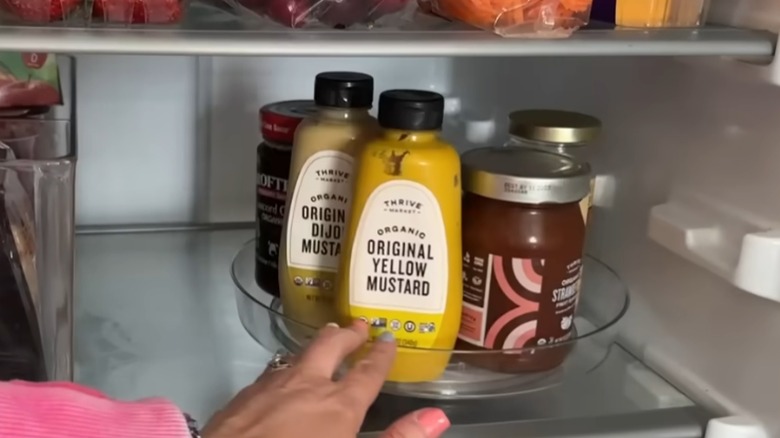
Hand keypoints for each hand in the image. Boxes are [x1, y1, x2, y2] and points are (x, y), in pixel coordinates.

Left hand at [202, 321, 449, 437]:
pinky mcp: (241, 398)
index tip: (389, 338)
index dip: (381, 356)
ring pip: (297, 356)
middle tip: (359, 325)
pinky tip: (282, 373)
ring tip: (326, 336)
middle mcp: (306, 387)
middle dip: (348, 336)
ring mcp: (270, 389)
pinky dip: (286, 366)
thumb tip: (438, 417)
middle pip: (330, 349)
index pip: (367, 374)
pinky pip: (271, 372)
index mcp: (338, 406)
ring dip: (316, 346)